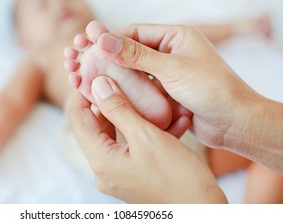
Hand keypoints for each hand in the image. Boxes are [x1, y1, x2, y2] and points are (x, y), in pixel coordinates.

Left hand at [68, 76, 226, 202]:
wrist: (204, 213)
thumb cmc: (178, 177)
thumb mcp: (147, 137)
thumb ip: (119, 109)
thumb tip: (98, 84)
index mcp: (101, 159)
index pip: (78, 118)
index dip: (82, 92)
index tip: (94, 72)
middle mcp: (105, 168)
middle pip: (99, 124)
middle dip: (113, 100)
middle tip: (125, 78)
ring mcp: (120, 172)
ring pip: (121, 133)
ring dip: (138, 114)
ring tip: (154, 96)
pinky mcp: (136, 174)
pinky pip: (136, 146)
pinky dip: (150, 131)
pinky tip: (175, 120)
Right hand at [86, 21, 259, 148]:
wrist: (235, 123)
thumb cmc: (212, 89)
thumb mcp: (172, 68)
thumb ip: (136, 55)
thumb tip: (103, 39)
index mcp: (175, 36)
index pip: (133, 32)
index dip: (107, 38)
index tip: (83, 44)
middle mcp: (168, 52)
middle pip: (126, 50)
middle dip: (98, 55)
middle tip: (71, 58)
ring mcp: (165, 73)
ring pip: (128, 70)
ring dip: (104, 73)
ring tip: (75, 76)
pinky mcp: (163, 92)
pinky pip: (136, 87)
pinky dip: (117, 88)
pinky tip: (96, 91)